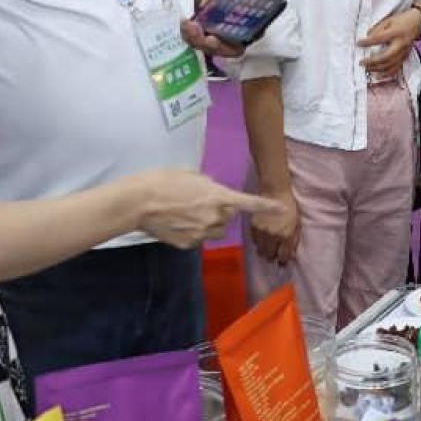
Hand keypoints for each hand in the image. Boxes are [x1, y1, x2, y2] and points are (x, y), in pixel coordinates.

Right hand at [130, 170, 281, 249]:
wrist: (139, 202)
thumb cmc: (164, 181)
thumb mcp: (191, 176)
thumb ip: (208, 186)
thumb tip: (213, 195)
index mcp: (218, 196)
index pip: (248, 203)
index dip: (266, 206)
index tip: (282, 209)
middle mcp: (214, 217)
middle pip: (228, 217)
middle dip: (221, 210)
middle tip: (200, 201)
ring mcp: (202, 234)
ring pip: (215, 230)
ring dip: (209, 223)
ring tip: (186, 212)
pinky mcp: (189, 245)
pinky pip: (199, 239)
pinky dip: (193, 232)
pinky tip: (177, 223)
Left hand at [182, 0, 270, 58]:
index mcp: (252, 27)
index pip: (242, 44)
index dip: (230, 46)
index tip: (216, 38)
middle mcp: (236, 36)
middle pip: (223, 50)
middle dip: (209, 45)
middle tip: (199, 33)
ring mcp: (219, 34)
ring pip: (207, 46)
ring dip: (195, 39)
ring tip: (188, 24)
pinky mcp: (205, 29)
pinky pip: (196, 38)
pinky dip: (188, 33)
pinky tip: (185, 21)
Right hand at [250, 188, 300, 264]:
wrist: (275, 192)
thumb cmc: (290, 207)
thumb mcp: (297, 224)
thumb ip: (294, 240)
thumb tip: (291, 255)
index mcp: (285, 235)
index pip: (283, 256)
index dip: (283, 261)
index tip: (283, 261)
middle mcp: (272, 236)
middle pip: (269, 256)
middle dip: (272, 257)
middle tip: (275, 254)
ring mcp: (261, 232)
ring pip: (260, 250)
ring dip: (265, 251)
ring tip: (268, 248)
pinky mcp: (253, 226)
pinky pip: (254, 241)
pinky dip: (258, 243)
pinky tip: (262, 240)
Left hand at [357, 10, 420, 77]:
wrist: (417, 23)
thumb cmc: (401, 20)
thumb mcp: (388, 20)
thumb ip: (377, 29)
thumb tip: (367, 38)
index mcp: (396, 33)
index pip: (379, 39)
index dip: (367, 42)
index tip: (358, 44)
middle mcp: (401, 45)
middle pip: (385, 57)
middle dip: (372, 62)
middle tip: (361, 62)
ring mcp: (404, 53)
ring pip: (390, 66)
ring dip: (377, 69)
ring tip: (366, 68)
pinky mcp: (405, 58)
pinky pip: (396, 69)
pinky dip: (386, 74)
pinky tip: (377, 75)